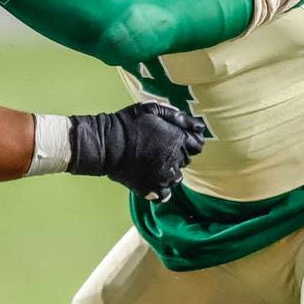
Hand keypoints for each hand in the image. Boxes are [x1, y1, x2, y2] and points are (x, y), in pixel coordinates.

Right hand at [69, 102, 206, 201]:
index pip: (197, 144)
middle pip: (187, 160)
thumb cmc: (128, 124)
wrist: (106, 145)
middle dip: (178, 154)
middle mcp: (175, 161)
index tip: (176, 138)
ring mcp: (164, 178)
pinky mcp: (152, 190)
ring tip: (154, 162)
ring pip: (177, 177)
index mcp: (178, 140)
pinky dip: (161, 187)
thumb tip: (197, 126)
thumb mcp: (152, 110)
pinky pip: (166, 194)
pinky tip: (152, 177)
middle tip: (160, 147)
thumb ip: (177, 116)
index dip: (188, 140)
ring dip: (170, 170)